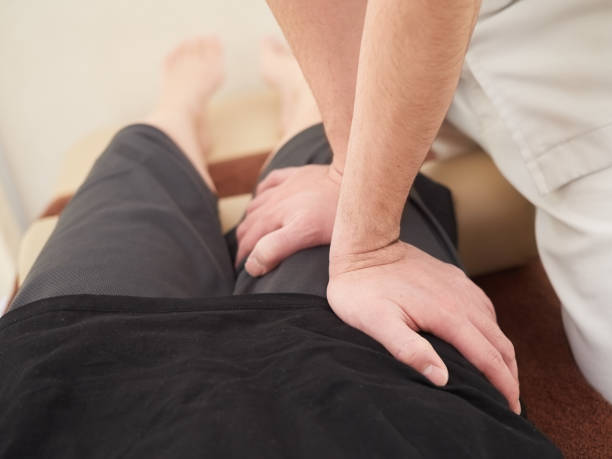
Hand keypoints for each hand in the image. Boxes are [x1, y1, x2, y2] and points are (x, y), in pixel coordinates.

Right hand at [236, 164, 340, 275]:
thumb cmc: (334, 211)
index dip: (245, 258)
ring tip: (250, 232)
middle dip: (244, 241)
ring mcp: (285, 186)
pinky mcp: (297, 175)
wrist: (354, 178)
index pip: (249, 241)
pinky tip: (263, 197)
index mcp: (273, 216)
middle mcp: (274, 201)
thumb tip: (252, 265)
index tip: (244, 272)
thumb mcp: (304, 234)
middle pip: (250, 223)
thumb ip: (274, 249)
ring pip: (256, 204)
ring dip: (249, 219)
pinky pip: (271, 181)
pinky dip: (262, 192)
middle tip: (244, 257)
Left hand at [327, 240, 520, 413]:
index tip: (511, 409)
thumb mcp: (376, 322)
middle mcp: (462, 300)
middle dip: (510, 375)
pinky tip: (483, 338)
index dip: (504, 386)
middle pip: (500, 344)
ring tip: (500, 376)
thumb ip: (409, 350)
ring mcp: (460, 286)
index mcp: (448, 316)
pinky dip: (491, 330)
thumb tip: (443, 379)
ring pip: (495, 325)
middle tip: (510, 401)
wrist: (364, 245)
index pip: (488, 358)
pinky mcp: (454, 278)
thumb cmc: (362, 288)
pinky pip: (483, 307)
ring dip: (502, 353)